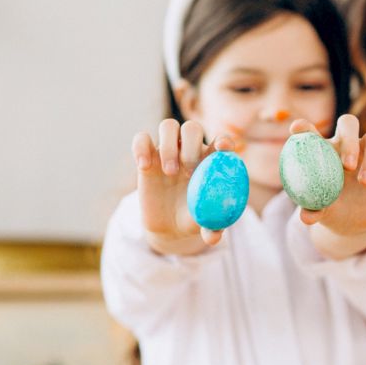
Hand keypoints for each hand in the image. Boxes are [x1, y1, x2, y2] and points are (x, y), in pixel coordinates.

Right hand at [132, 119, 235, 254]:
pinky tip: (144, 166)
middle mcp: (190, 150)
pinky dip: (141, 147)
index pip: (221, 141)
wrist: (169, 225)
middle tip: (189, 172)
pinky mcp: (147, 156)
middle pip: (192, 128)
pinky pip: (141, 138)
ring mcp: (168, 151)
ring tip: (169, 173)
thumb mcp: (204, 224)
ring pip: (168, 127)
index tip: (223, 148)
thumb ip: (212, 228)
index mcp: (211, 160)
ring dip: (169, 145)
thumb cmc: (194, 218)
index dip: (224, 140)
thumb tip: (214, 237)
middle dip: (191, 145)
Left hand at [292, 114, 365, 254]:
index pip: (311, 131)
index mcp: (322, 151)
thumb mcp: (320, 211)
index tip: (297, 129)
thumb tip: (306, 218)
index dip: (304, 127)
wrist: (351, 220)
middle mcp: (346, 145)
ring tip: (365, 182)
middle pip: (349, 123)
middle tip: (348, 166)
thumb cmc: (329, 208)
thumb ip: (313, 210)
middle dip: (349, 141)